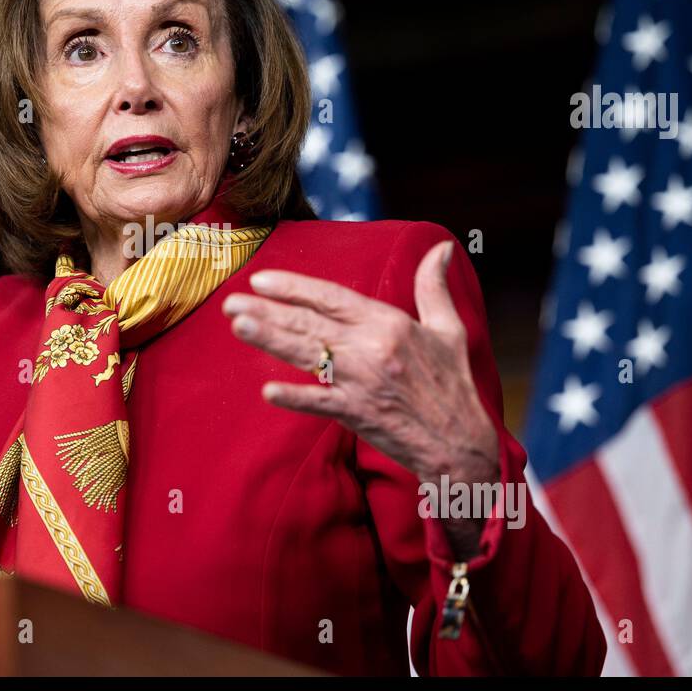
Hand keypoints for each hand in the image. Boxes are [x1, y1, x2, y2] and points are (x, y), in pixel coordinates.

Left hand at [222, 241, 500, 552]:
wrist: (461, 442)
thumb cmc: (453, 385)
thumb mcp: (449, 329)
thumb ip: (434, 287)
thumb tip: (443, 248)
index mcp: (389, 323)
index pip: (332, 297)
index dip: (295, 287)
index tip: (262, 279)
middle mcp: (372, 348)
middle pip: (310, 323)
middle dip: (268, 311)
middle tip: (230, 302)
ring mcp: (363, 381)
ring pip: (307, 355)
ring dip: (270, 340)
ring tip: (238, 325)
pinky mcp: (359, 414)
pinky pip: (320, 403)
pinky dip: (295, 397)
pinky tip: (267, 390)